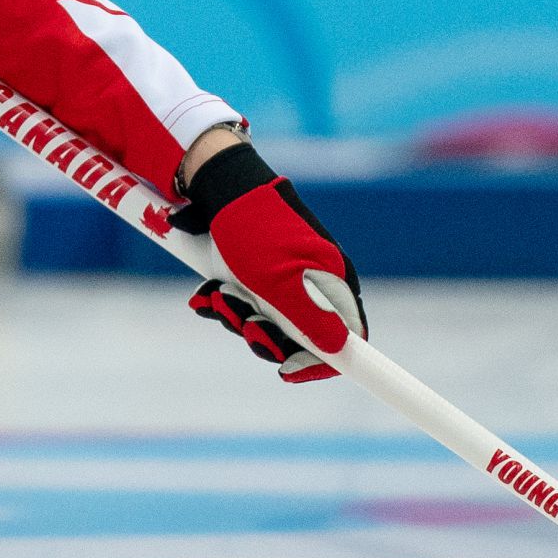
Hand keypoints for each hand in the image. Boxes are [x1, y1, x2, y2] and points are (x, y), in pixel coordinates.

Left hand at [171, 140, 365, 383]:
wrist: (220, 187)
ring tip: (220, 294)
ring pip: (266, 322)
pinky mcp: (258, 274)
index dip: (319, 362)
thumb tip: (342, 350)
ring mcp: (286, 279)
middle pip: (299, 338)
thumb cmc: (255, 232)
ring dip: (237, 316)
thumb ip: (312, 318)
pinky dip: (226, 302)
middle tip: (242, 319)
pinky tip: (210, 291)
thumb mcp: (282, 281)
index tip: (285, 369)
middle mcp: (316, 284)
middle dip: (262, 335)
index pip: (347, 340)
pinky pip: (246, 304)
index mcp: (335, 284)